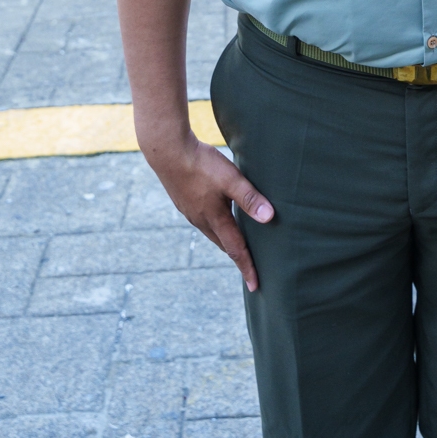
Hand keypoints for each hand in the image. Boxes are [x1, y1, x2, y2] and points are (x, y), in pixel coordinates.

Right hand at [143, 130, 273, 290]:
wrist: (167, 151)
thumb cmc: (201, 164)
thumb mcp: (230, 179)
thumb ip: (249, 197)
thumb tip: (270, 218)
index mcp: (214, 218)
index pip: (236, 249)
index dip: (247, 267)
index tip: (255, 286)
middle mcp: (201, 220)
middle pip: (224, 243)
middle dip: (237, 256)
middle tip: (249, 267)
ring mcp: (190, 211)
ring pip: (212, 232)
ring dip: (226, 239)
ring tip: (237, 243)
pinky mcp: (184, 201)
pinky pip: (203, 220)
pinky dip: (215, 225)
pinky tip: (217, 216)